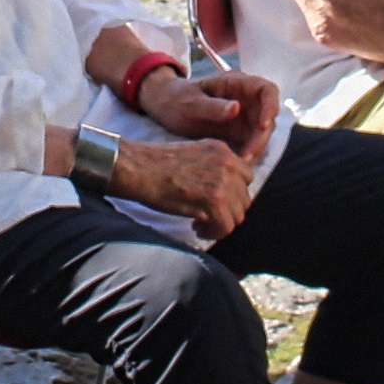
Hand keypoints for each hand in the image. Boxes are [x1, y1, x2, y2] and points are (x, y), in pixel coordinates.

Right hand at [110, 137, 255, 240]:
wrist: (138, 168)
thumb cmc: (156, 165)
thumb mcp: (194, 155)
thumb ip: (214, 167)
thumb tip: (227, 191)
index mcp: (222, 150)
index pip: (245, 178)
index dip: (232, 194)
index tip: (215, 202)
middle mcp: (227, 164)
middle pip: (244, 200)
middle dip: (227, 212)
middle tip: (206, 217)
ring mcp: (222, 182)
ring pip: (237, 216)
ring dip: (220, 224)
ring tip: (199, 224)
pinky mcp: (214, 201)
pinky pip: (225, 227)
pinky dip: (212, 233)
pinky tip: (197, 228)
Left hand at [139, 69, 279, 163]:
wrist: (164, 106)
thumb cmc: (176, 98)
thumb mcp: (190, 102)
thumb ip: (212, 106)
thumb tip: (237, 108)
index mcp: (236, 83)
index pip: (266, 90)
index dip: (271, 106)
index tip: (263, 125)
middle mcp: (245, 99)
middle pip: (267, 115)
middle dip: (262, 135)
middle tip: (248, 155)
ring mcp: (243, 116)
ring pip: (261, 132)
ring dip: (257, 147)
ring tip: (242, 162)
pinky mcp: (238, 131)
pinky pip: (250, 143)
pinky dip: (248, 153)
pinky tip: (238, 163)